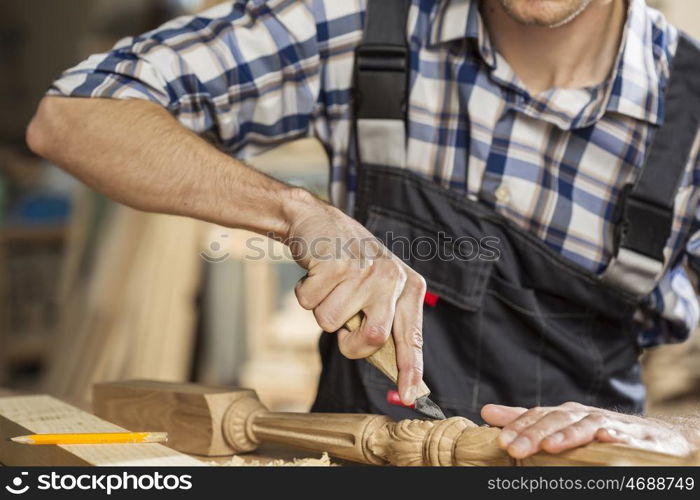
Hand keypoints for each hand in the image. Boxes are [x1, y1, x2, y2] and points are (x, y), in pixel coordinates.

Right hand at [284, 190, 426, 404]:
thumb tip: (391, 368)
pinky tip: (316, 273)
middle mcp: (392, 278)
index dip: (410, 368)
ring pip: (331, 323)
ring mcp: (363, 270)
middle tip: (343, 326)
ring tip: (329, 286)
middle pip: (373, 338)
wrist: (318, 222)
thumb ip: (384, 321)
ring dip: (321, 310)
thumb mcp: (377, 288)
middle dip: (349, 343)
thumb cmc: (348, 264)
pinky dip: (304, 294)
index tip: (410, 395)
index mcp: (408, 287)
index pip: (411, 336)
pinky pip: (309, 304)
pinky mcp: (334, 264)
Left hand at [481, 402, 694, 457]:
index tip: (500, 441)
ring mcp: (609, 424)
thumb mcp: (560, 425)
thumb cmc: (599, 430)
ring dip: (567, 435)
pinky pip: (623, 435)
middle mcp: (583, 415)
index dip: (518, 427)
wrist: (653, 435)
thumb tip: (487, 412)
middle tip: (514, 449)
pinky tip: (604, 437)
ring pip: (585, 426)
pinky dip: (613, 435)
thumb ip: (526, 420)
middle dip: (533, 433)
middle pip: (556, 421)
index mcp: (564, 414)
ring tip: (549, 446)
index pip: (537, 416)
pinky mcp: (634, 436)